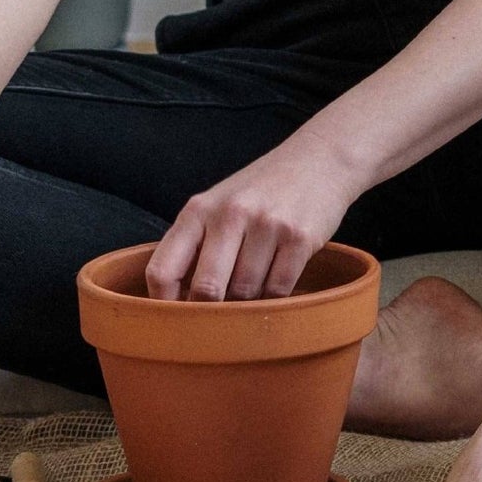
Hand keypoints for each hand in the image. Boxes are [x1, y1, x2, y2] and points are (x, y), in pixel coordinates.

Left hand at [145, 134, 356, 301]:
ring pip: (245, 293)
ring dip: (248, 301)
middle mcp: (230, 214)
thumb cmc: (261, 190)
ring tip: (254, 284)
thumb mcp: (217, 206)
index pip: (162, 271)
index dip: (162, 306)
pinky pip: (279, 290)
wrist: (320, 158)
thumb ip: (194, 247)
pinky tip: (277, 277)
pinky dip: (275, 296)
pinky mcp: (300, 238)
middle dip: (210, 312)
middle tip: (218, 318)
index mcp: (199, 210)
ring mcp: (267, 225)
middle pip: (206, 289)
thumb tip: (176, 306)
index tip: (173, 322)